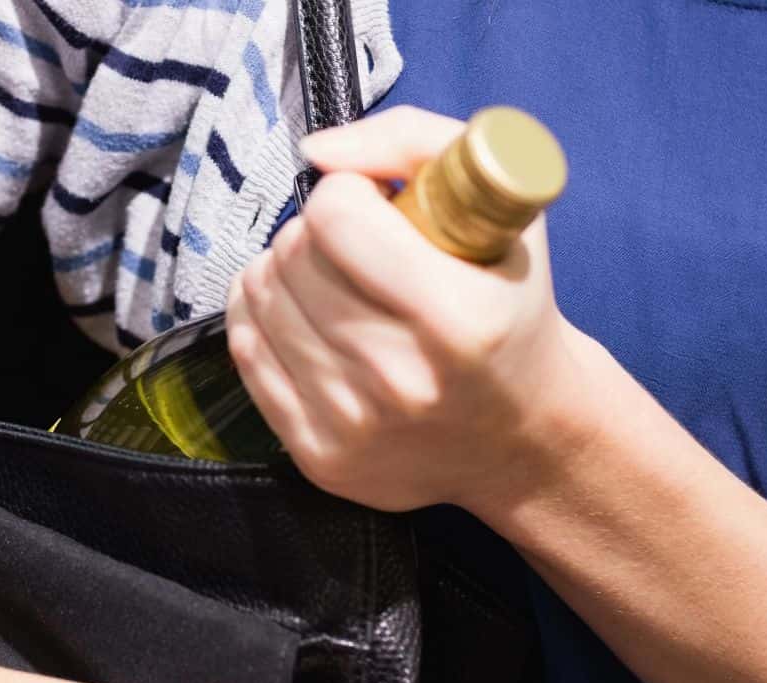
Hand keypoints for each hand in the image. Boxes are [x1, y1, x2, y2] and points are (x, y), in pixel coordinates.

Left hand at [226, 106, 601, 512]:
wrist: (521, 437)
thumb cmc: (508, 308)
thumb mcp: (502, 209)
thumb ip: (413, 144)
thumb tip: (316, 153)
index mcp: (457, 319)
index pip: (334, 218)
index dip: (345, 193)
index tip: (371, 205)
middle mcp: (400, 380)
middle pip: (293, 256)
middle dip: (314, 231)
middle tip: (352, 246)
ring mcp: (352, 425)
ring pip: (258, 296)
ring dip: (284, 270)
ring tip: (330, 279)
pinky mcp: (316, 455)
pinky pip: (244, 349)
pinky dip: (262, 314)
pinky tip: (302, 313)